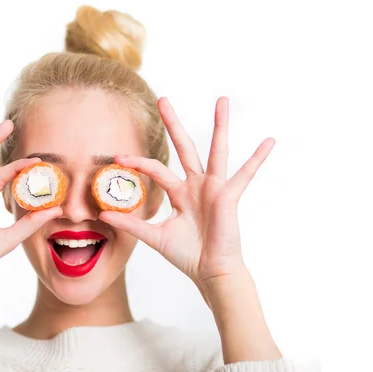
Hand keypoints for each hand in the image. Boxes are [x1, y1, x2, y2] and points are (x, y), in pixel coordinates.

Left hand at [100, 96, 274, 284]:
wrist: (209, 272)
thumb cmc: (186, 255)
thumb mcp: (154, 236)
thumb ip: (131, 223)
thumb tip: (103, 215)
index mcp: (179, 192)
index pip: (156, 169)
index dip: (137, 163)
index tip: (118, 157)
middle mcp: (196, 185)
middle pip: (184, 147)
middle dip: (173, 124)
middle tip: (163, 99)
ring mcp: (214, 188)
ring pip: (216, 150)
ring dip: (219, 125)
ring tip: (221, 101)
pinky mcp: (229, 196)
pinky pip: (246, 174)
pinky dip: (257, 159)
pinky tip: (269, 141)